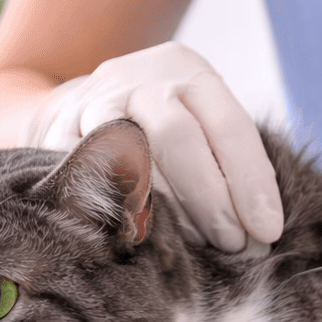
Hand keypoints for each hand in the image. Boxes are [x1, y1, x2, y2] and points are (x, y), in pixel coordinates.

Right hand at [24, 41, 282, 253]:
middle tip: (232, 246)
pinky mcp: (55, 134)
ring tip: (193, 250)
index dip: (251, 182)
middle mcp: (138, 80)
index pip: (229, 125)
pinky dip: (117, 215)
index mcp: (186, 71)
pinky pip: (89, 180)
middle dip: (211, 200)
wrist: (76, 106)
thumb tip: (260, 235)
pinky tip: (140, 241)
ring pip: (128, 158)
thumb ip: (227, 165)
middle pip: (177, 137)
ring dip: (166, 213)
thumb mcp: (197, 123)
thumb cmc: (158, 130)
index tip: (267, 231)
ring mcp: (92, 104)